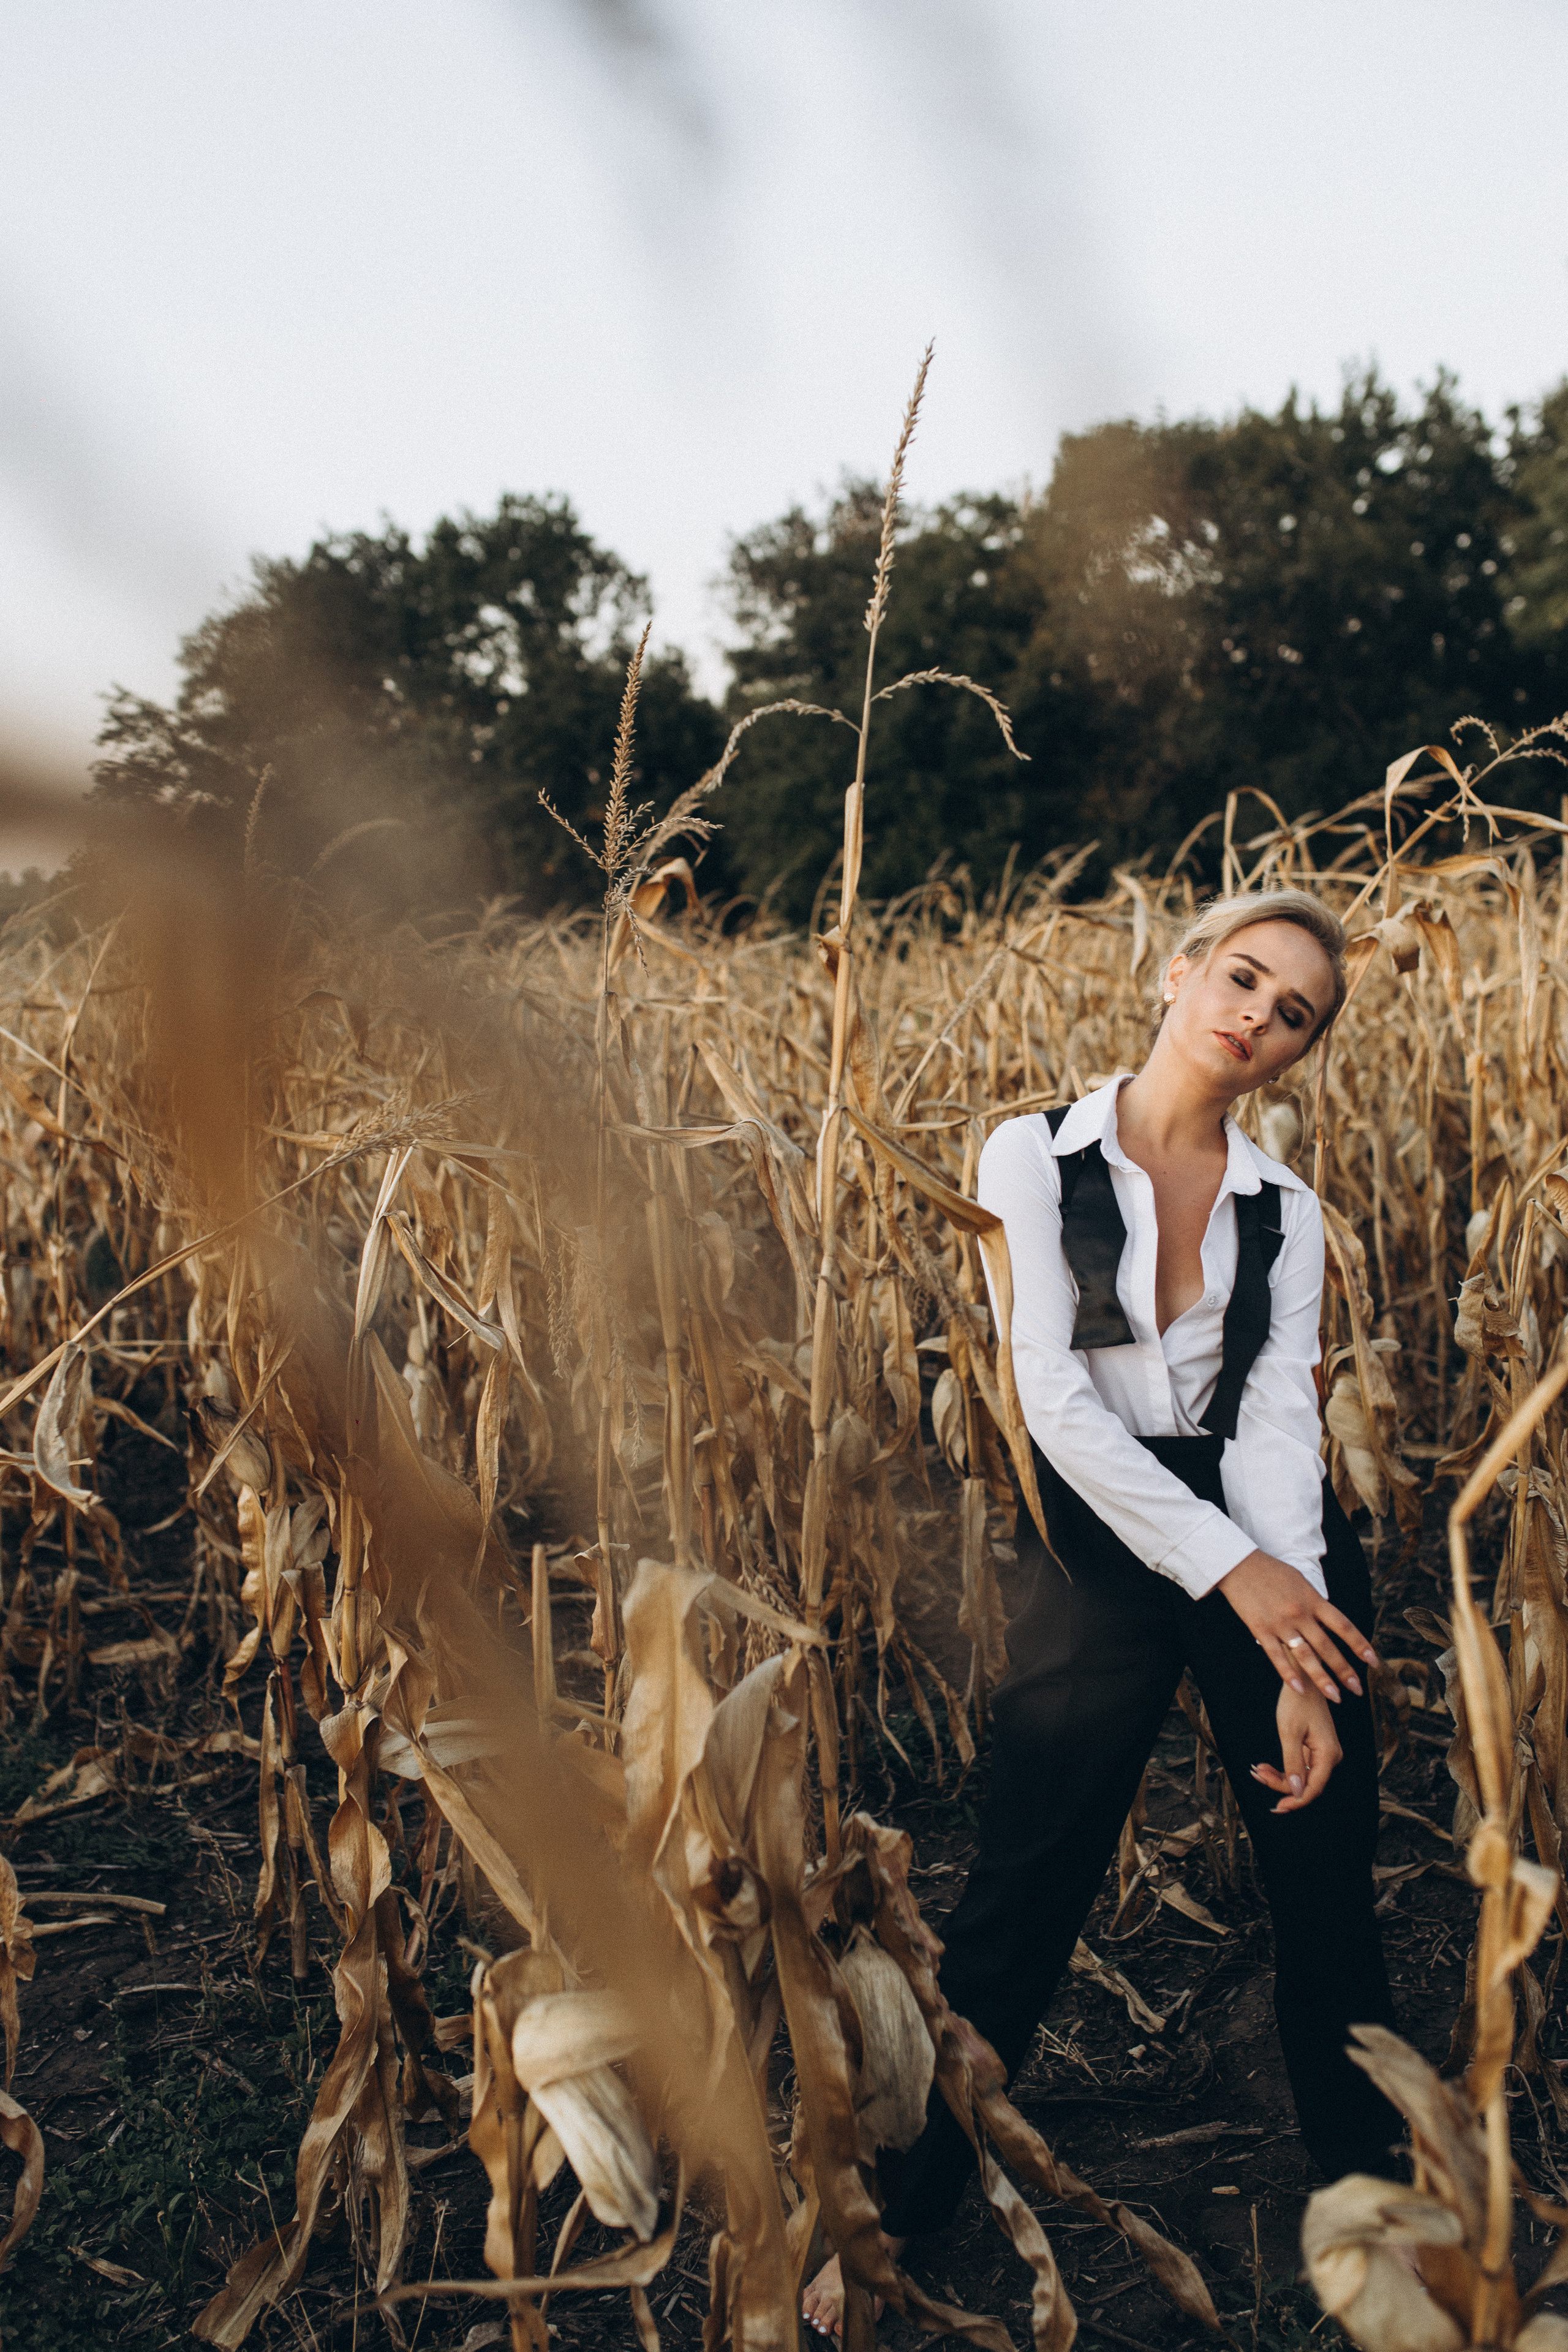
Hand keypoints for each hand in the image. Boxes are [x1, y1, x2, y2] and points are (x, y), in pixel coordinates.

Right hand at [1217, 1548, 1378, 1702]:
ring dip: (1322, 1679)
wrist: (1239, 1564)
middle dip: (1345, 1670)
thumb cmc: (1272, 1571)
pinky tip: (1299, 1689)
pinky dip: (1289, 1674)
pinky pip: (1277, 1657)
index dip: (1360, 1645)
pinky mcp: (1261, 1630)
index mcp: (1313, 1599)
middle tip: (1358, 1690)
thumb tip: (1331, 1621)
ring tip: (1335, 1696)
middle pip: (1328, 1647)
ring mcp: (1280, 1623)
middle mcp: (1300, 1613)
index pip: (1343, 1626)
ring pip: (1305, 1657)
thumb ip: (1316, 1603)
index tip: (1372, 1661)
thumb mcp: (1301, 1581)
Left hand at [1252, 1681, 1342, 1812]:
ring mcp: (1323, 1753)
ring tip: (1257, 1769)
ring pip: (1300, 1776)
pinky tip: (1264, 1765)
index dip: (1295, 1801)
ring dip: (1278, 1776)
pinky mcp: (1315, 1748)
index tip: (1277, 1807)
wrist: (1302, 1679)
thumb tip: (1297, 1792)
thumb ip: (1293, 1764)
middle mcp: (1330, 1757)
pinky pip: (1299, 1765)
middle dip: (1279, 1783)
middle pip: (1305, 1784)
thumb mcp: (1289, 1733)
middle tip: (1256, 1773)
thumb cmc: (1296, 1702)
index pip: (1313, 1789)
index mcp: (1328, 1754)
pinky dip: (1282, 1767)